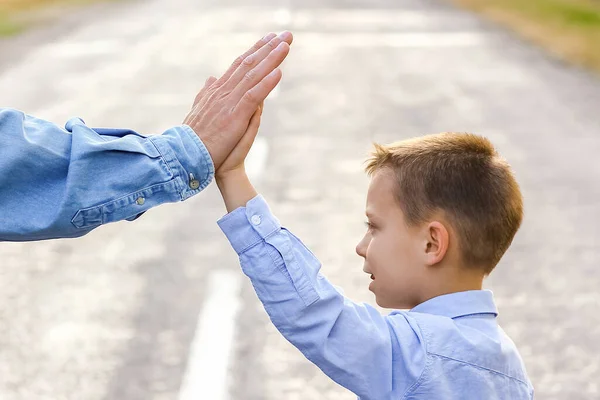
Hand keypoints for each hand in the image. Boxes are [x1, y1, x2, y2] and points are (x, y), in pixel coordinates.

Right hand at [183, 31, 291, 169]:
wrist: (187, 157)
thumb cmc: (195, 138)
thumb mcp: (201, 110)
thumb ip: (209, 93)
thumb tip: (212, 77)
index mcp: (217, 91)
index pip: (240, 65)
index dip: (256, 51)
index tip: (269, 39)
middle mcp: (223, 92)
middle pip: (249, 64)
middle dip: (268, 48)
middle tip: (286, 35)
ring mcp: (229, 103)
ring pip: (253, 75)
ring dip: (271, 59)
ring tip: (285, 45)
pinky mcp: (234, 117)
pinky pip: (253, 96)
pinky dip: (266, 84)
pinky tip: (279, 73)